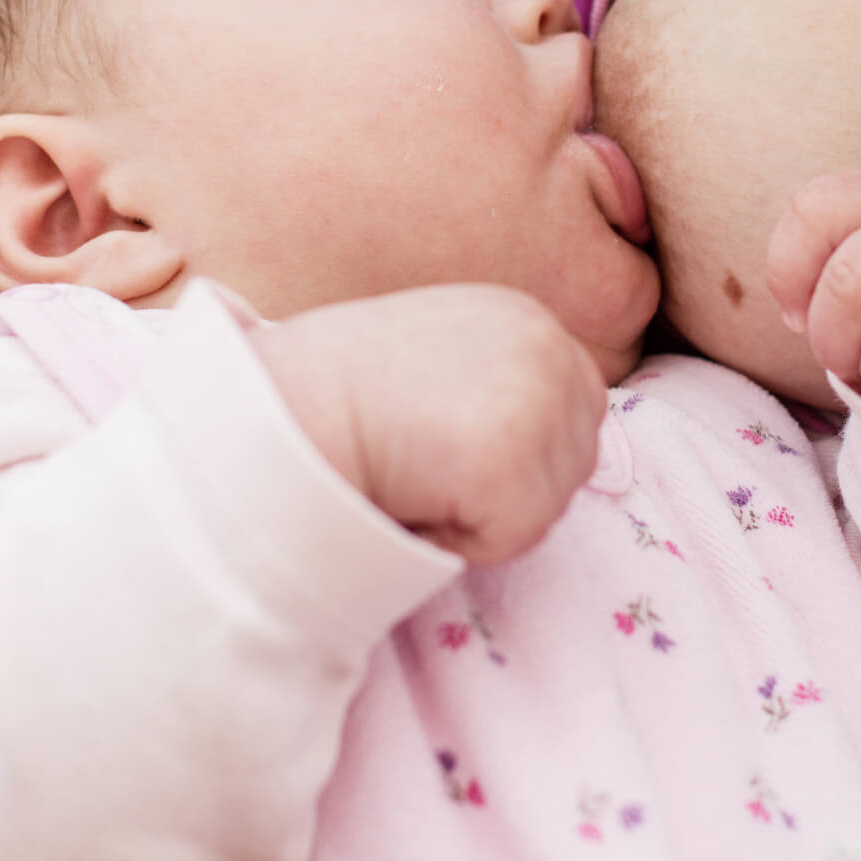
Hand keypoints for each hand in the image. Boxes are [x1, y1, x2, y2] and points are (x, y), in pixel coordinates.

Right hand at [250, 285, 605, 564]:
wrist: (283, 405)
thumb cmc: (336, 389)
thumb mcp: (437, 354)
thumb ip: (493, 377)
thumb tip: (530, 434)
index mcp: (526, 318)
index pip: (578, 405)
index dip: (522, 445)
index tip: (453, 448)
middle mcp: (546, 349)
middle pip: (575, 460)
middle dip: (511, 484)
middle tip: (427, 464)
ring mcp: (535, 405)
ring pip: (546, 506)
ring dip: (482, 514)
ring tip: (414, 473)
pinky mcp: (510, 465)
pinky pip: (509, 540)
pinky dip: (459, 541)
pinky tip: (409, 497)